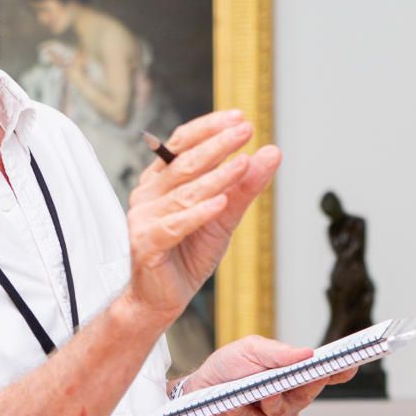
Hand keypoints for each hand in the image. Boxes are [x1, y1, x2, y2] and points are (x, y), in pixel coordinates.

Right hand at [123, 111, 276, 330]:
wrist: (161, 298)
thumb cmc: (186, 254)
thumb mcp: (223, 217)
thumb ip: (245, 186)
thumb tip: (271, 152)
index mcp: (161, 181)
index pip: (183, 143)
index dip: (210, 128)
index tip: (239, 117)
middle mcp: (149, 194)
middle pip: (184, 163)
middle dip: (217, 144)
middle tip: (245, 129)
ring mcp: (144, 218)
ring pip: (184, 193)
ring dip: (216, 178)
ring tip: (243, 164)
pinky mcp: (146, 243)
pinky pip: (175, 225)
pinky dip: (198, 214)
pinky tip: (219, 204)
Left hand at [181, 335, 353, 415]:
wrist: (197, 395)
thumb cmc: (226, 368)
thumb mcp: (249, 350)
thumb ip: (278, 353)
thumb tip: (307, 353)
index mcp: (292, 371)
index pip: (322, 372)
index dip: (339, 370)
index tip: (350, 365)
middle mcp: (291, 394)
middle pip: (309, 392)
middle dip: (302, 384)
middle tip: (297, 375)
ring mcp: (279, 415)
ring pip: (286, 411)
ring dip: (267, 400)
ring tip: (250, 392)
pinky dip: (245, 412)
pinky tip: (232, 405)